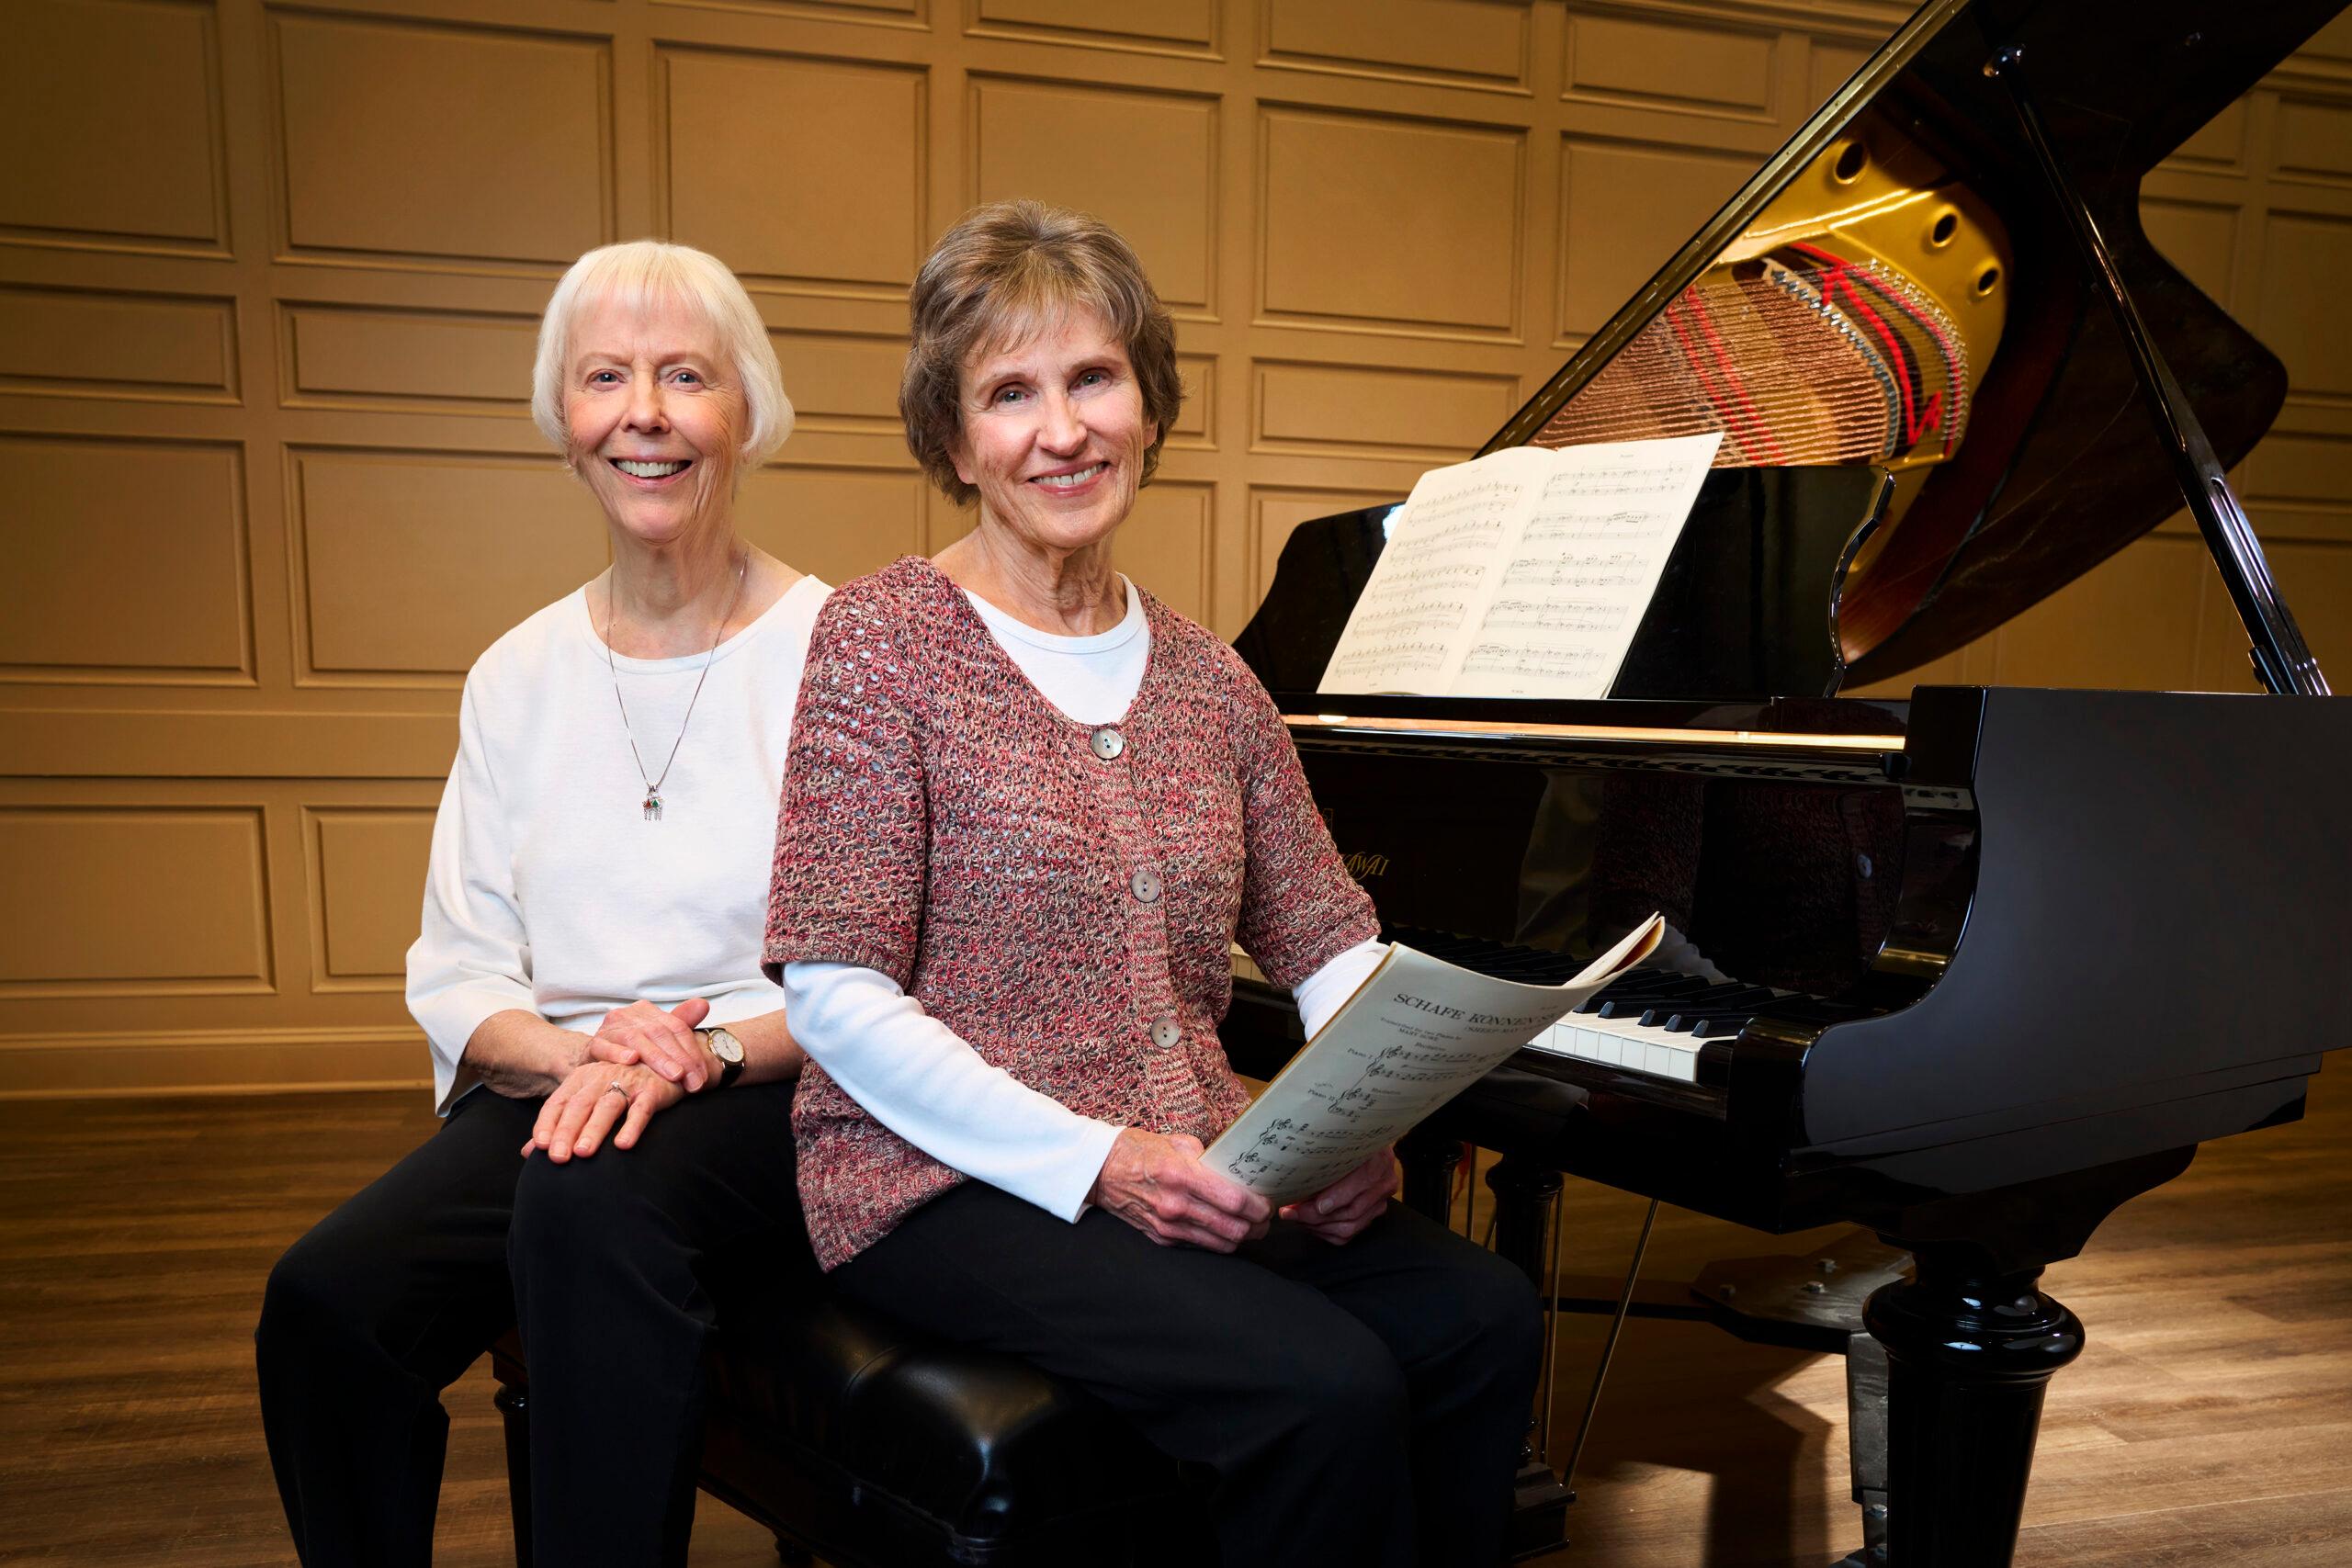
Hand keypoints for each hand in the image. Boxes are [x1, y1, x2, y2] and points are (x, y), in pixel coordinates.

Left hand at [523, 1060, 686, 1161]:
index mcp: (581, 1078)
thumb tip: (529, 1152)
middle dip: (566, 1131)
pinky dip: (632, 1126)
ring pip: (607, 1107)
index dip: (547, 1124)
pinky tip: (622, 1144)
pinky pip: (641, 1110)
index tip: (540, 1147)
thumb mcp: (589, 1099)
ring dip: (594, 1129)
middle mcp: (601, 1078)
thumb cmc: (622, 1085)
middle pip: (579, 1105)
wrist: (665, 1065)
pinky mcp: (652, 1091)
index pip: (558, 1102)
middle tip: (558, 1158)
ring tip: (583, 1153)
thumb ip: (560, 1125)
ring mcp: (628, 1083)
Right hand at [586, 997, 716, 1091]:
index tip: (703, 1075)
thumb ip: (681, 1021)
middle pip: (659, 1033)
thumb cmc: (631, 1049)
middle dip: (680, 1059)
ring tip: (674, 1074)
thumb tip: (703, 1004)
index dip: (692, 1051)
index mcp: (647, 1011)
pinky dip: (618, 1053)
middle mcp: (628, 1015)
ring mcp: (609, 1028)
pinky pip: (604, 1046)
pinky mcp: (593, 1044)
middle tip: (693, 1081)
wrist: (594, 1057)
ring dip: (657, 1058)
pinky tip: (631, 1060)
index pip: (676, 1027)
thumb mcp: (658, 1036)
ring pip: (636, 1039)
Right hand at [1087, 1129, 1271, 1251]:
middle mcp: (1176, 1206)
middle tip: (1264, 1217)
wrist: (1099, 1172)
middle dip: (1257, 1227)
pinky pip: (1200, 1246)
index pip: (1234, 1201)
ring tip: (1249, 1226)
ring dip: (1241, 1237)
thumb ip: (1206, 1156)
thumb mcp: (1174, 1141)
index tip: (1268, 1203)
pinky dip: (1217, 1240)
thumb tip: (1233, 1168)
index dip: (1259, 1207)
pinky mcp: (1161, 1239)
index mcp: (1182, 1175)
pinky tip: (1223, 1228)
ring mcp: (1168, 1227)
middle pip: (1234, 1229)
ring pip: (1221, 1244)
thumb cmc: (1137, 1151)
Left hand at [1280, 1147, 1396, 1244]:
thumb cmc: (1347, 1142)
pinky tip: (1308, 1223)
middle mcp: (1384, 1182)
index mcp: (1379, 1158)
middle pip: (1352, 1210)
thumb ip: (1324, 1157)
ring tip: (1295, 1217)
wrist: (1363, 1145)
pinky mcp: (1371, 1215)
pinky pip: (1348, 1234)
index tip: (1317, 1204)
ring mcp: (1380, 1201)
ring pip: (1349, 1226)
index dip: (1339, 1195)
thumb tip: (1297, 1175)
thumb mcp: (1339, 1142)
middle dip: (1317, 1215)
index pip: (1364, 1180)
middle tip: (1291, 1211)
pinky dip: (1325, 1231)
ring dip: (1317, 1225)